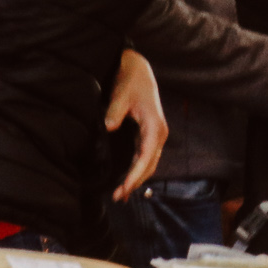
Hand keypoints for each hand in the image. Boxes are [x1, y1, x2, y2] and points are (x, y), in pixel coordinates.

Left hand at [105, 50, 167, 201]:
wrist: (138, 70)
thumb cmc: (130, 81)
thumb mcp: (121, 94)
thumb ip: (115, 110)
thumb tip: (109, 126)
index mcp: (155, 125)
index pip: (147, 155)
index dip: (136, 173)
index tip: (125, 187)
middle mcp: (158, 133)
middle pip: (150, 164)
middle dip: (135, 182)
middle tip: (118, 196)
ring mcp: (155, 135)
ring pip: (149, 163)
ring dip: (136, 179)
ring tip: (120, 194)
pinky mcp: (148, 135)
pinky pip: (145, 158)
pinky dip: (136, 171)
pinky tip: (126, 180)